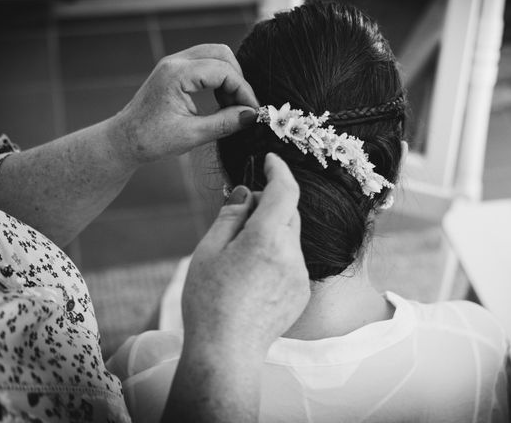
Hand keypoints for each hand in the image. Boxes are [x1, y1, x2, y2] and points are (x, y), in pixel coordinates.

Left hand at [107, 44, 258, 164]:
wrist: (124, 140)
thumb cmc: (151, 140)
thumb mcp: (193, 135)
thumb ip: (225, 123)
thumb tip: (252, 115)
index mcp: (177, 74)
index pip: (223, 71)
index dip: (243, 90)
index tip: (253, 111)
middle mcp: (175, 62)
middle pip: (222, 54)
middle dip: (238, 79)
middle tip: (244, 106)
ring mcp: (174, 64)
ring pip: (215, 55)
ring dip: (229, 77)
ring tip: (232, 105)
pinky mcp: (175, 70)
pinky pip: (205, 63)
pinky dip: (219, 78)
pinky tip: (220, 100)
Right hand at [182, 153, 309, 355]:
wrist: (226, 351)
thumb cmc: (209, 301)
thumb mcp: (209, 250)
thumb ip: (232, 215)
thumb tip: (248, 192)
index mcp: (266, 239)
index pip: (285, 190)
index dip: (279, 169)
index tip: (270, 160)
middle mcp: (291, 254)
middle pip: (288, 213)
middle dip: (269, 206)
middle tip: (239, 219)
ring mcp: (300, 275)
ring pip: (290, 238)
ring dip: (271, 234)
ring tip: (241, 259)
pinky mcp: (302, 292)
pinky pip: (292, 261)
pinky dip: (276, 256)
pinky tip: (252, 279)